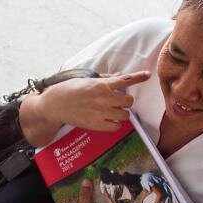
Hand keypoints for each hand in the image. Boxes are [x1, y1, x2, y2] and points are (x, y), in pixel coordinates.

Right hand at [20, 71, 149, 145]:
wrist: (55, 105)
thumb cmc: (69, 90)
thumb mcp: (87, 79)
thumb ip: (105, 79)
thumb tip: (120, 76)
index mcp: (101, 84)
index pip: (125, 79)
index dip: (139, 77)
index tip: (148, 75)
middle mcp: (104, 98)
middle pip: (128, 100)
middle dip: (125, 101)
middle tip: (117, 102)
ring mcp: (101, 112)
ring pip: (125, 114)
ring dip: (121, 113)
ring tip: (112, 112)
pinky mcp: (97, 125)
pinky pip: (116, 127)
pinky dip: (115, 124)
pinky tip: (108, 121)